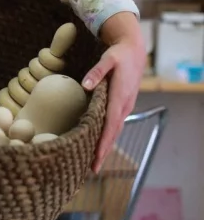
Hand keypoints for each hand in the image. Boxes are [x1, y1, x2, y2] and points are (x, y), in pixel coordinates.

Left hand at [82, 25, 145, 172]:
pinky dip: (107, 136)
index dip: (103, 141)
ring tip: (94, 162)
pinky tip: (98, 143)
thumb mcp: (108, 59)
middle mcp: (124, 105)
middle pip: (113, 133)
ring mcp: (125, 106)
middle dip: (103, 151)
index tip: (97, 156)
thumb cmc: (119, 54)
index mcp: (120, 97)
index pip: (110, 124)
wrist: (134, 50)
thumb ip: (96, 72)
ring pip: (114, 130)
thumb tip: (85, 85)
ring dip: (105, 146)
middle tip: (92, 169)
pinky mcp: (122, 104)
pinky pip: (114, 124)